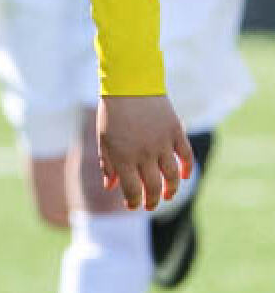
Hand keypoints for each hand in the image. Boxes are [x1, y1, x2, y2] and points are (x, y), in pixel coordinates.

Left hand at [97, 94, 192, 210]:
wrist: (130, 86)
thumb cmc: (112, 114)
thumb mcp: (104, 140)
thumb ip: (108, 165)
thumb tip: (110, 187)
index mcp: (123, 157)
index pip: (132, 190)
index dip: (134, 202)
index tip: (133, 206)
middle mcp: (144, 154)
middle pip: (154, 187)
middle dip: (152, 200)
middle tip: (151, 206)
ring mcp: (162, 143)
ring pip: (173, 175)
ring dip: (172, 189)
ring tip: (168, 195)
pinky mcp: (175, 132)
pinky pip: (186, 156)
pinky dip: (187, 168)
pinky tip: (185, 176)